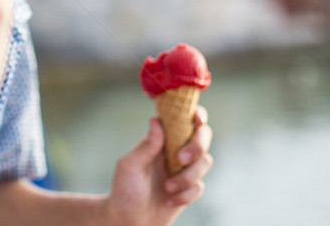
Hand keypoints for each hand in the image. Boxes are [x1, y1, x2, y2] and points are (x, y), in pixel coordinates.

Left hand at [104, 106, 212, 225]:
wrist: (128, 221)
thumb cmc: (124, 191)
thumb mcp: (130, 166)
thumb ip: (146, 145)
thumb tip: (156, 120)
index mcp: (160, 140)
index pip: (182, 119)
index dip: (195, 114)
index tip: (197, 118)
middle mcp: (173, 151)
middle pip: (202, 136)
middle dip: (197, 146)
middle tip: (180, 159)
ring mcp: (182, 170)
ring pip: (205, 162)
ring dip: (188, 177)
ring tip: (167, 188)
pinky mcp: (188, 189)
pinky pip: (199, 187)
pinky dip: (185, 195)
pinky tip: (168, 201)